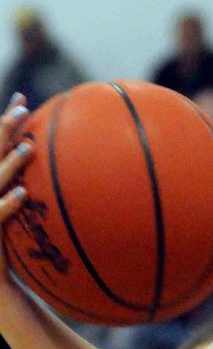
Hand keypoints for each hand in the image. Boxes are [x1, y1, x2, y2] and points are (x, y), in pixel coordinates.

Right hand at [0, 93, 33, 277]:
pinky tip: (23, 194)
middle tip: (22, 109)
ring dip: (9, 163)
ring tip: (29, 148)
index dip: (5, 121)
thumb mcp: (24, 219)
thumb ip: (37, 194)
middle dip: (2, 129)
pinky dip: (7, 204)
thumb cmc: (12, 250)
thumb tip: (71, 175)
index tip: (23, 98)